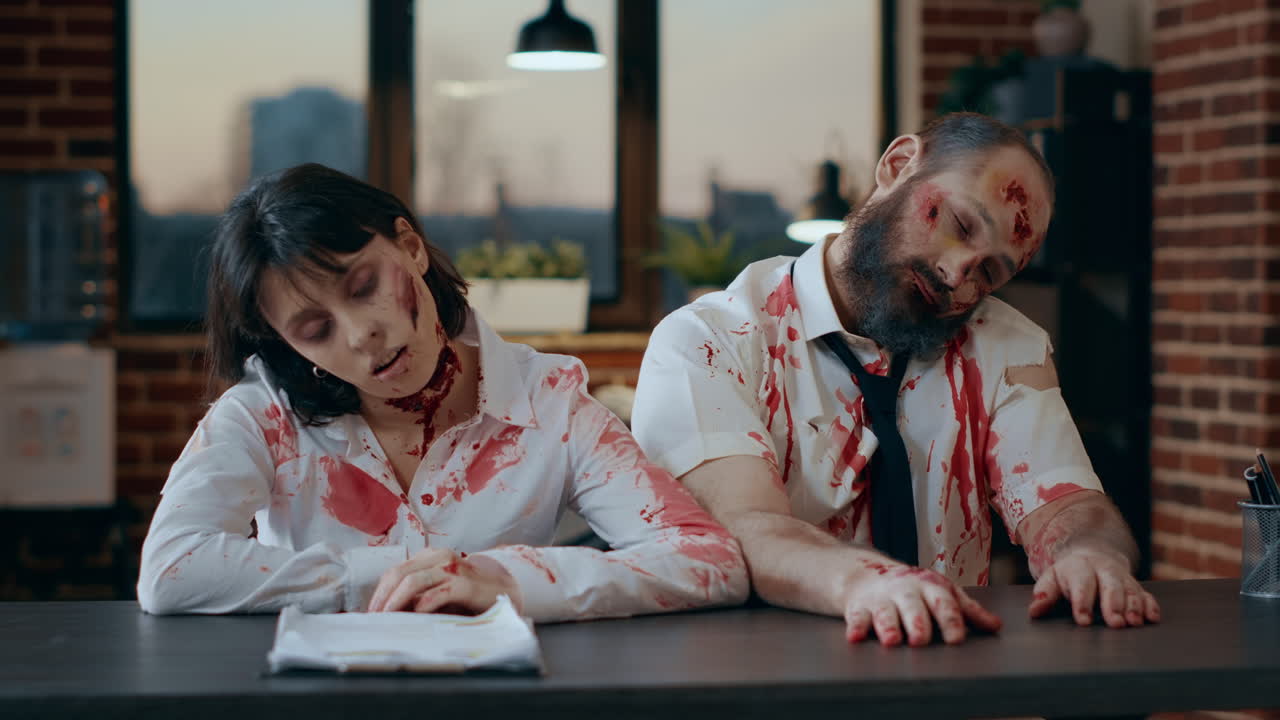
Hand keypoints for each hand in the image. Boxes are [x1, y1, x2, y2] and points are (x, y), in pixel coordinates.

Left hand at [367, 549, 520, 614]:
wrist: (501, 592)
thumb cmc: (466, 595)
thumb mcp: (436, 590)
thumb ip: (415, 595)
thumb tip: (386, 612)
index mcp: (429, 557)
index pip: (395, 571)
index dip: (380, 591)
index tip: (371, 611)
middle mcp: (439, 557)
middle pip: (400, 573)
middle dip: (383, 597)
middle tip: (374, 617)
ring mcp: (453, 569)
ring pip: (414, 581)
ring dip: (396, 601)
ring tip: (388, 617)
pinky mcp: (466, 584)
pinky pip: (438, 592)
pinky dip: (423, 604)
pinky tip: (416, 614)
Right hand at [841, 558, 1002, 645]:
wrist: (867, 575)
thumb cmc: (913, 590)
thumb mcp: (942, 594)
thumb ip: (968, 611)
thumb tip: (996, 626)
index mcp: (930, 588)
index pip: (943, 604)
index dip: (950, 621)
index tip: (955, 638)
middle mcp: (906, 592)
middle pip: (913, 608)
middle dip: (917, 623)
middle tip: (921, 640)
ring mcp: (881, 599)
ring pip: (885, 613)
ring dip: (888, 626)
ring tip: (892, 640)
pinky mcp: (859, 607)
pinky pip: (856, 617)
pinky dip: (855, 627)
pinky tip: (855, 638)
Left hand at [1028, 542, 1159, 626]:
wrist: (1090, 557)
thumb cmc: (1068, 575)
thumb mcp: (1052, 579)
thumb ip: (1045, 594)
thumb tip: (1035, 611)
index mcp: (1079, 567)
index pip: (1081, 583)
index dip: (1082, 602)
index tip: (1084, 620)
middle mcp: (1103, 570)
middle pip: (1110, 585)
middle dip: (1113, 604)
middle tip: (1116, 623)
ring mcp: (1122, 577)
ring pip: (1130, 590)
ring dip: (1134, 606)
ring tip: (1134, 623)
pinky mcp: (1136, 586)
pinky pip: (1146, 594)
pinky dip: (1150, 605)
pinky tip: (1152, 617)